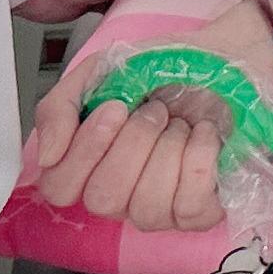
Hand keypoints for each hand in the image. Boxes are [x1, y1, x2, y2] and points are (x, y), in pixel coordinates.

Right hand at [16, 0, 268, 231]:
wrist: (223, 59)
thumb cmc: (164, 70)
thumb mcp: (100, 72)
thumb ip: (60, 107)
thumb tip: (48, 154)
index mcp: (89, 166)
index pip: (59, 188)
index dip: (85, 152)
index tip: (114, 108)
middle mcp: (120, 196)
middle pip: (103, 199)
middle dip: (136, 143)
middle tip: (155, 111)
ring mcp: (159, 211)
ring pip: (146, 207)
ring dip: (169, 149)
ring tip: (181, 123)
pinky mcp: (200, 214)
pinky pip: (189, 207)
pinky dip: (200, 159)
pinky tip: (204, 136)